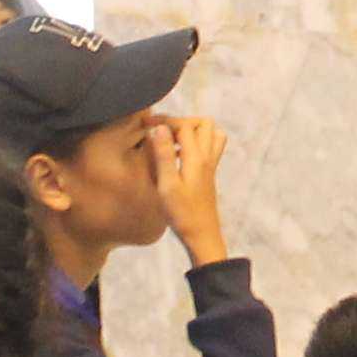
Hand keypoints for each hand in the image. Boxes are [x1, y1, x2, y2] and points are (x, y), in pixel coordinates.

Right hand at [149, 114, 232, 265]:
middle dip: (181, 121)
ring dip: (192, 131)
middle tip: (162, 131)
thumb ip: (163, 155)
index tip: (145, 123)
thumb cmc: (182, 214)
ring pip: (211, 135)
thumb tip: (160, 128)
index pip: (184, 125)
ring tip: (172, 140)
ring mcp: (211, 166)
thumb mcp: (167, 185)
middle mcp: (207, 158)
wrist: (202, 236)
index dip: (164, 120)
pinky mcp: (209, 175)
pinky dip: (195, 144)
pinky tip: (176, 157)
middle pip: (204, 124)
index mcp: (196, 158)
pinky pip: (209, 148)